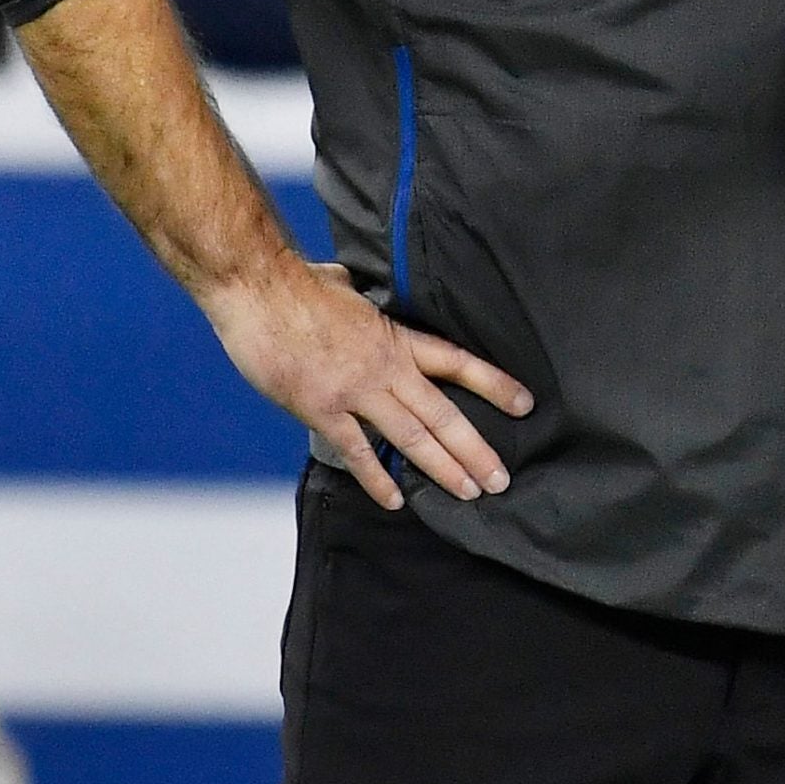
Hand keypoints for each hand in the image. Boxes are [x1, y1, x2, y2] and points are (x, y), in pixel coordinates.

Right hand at [202, 259, 533, 510]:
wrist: (259, 289)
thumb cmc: (298, 285)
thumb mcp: (346, 288)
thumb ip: (358, 298)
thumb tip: (347, 282)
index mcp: (395, 337)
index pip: (457, 362)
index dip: (494, 384)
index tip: (524, 404)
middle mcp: (386, 367)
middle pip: (443, 412)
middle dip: (475, 448)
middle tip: (500, 479)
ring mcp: (355, 390)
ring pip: (411, 436)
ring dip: (443, 467)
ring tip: (469, 492)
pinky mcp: (321, 409)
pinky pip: (356, 450)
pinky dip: (377, 478)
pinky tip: (397, 501)